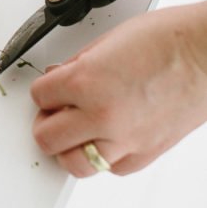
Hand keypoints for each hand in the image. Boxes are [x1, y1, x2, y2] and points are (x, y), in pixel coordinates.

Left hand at [30, 2, 206, 175]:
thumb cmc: (169, 39)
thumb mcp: (108, 41)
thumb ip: (77, 66)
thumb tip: (58, 79)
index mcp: (87, 82)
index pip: (39, 97)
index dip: (44, 91)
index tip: (51, 89)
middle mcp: (102, 115)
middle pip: (46, 139)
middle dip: (48, 123)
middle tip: (56, 112)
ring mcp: (125, 140)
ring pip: (75, 164)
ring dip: (70, 147)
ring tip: (76, 130)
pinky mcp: (145, 154)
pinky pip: (110, 168)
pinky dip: (104, 155)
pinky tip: (108, 136)